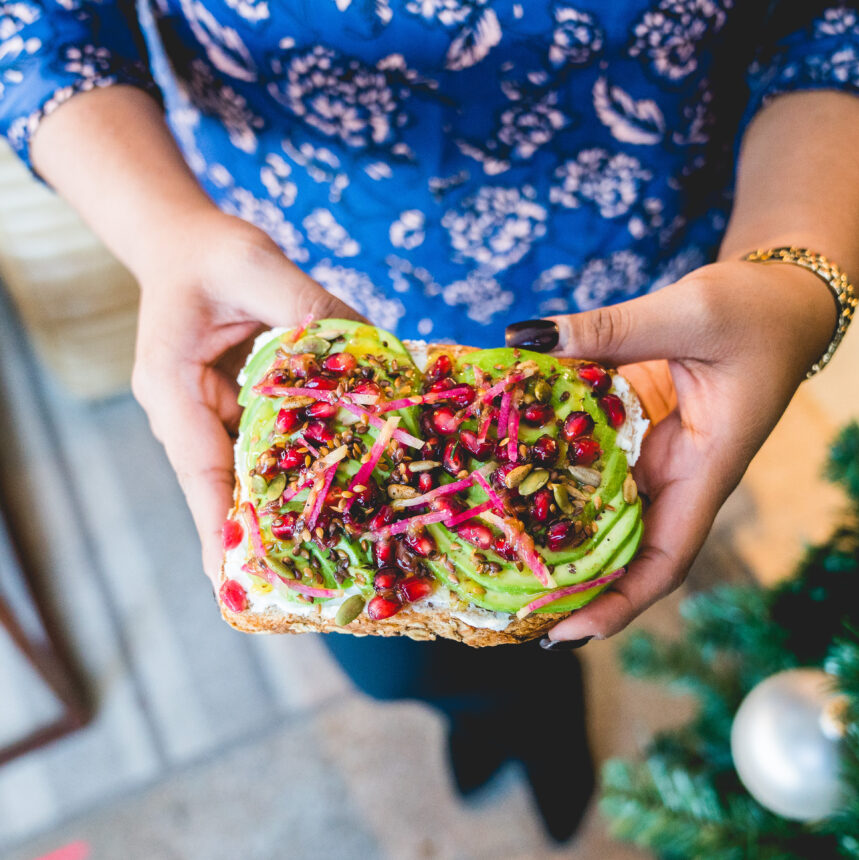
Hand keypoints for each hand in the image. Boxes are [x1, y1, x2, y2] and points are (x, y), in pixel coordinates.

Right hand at [131, 211, 363, 585]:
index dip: (219, 525)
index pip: (199, 469)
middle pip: (225, 485)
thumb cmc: (210, 253)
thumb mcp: (255, 266)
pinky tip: (341, 481)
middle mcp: (188, 412)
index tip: (232, 579)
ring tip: (327, 548)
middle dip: (258, 533)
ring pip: (249, 471)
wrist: (188, 243)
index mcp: (172, 387)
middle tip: (293, 584)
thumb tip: (368, 349)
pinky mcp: (239, 407)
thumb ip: (306, 307)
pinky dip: (300, 463)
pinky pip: (268, 444)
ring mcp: (213, 414)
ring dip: (283, 505)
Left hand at [543, 260, 836, 642]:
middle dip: (573, 584)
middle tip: (505, 604)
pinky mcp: (635, 430)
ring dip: (556, 533)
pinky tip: (510, 473)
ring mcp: (653, 455)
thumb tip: (523, 338)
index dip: (617, 604)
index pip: (665, 560)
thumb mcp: (687, 313)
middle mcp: (677, 475)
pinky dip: (557, 472)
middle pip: (624, 550)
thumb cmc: (754, 312)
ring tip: (496, 552)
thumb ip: (609, 329)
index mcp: (705, 469)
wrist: (779, 298)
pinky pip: (593, 462)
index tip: (563, 635)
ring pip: (603, 510)